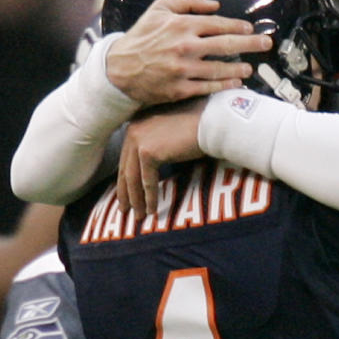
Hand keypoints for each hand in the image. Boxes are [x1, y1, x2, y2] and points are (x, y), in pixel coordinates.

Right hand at [106, 0, 271, 104]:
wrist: (118, 69)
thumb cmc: (141, 37)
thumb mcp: (158, 10)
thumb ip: (187, 2)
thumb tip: (215, 4)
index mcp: (181, 25)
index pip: (218, 24)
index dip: (238, 27)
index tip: (250, 29)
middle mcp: (185, 47)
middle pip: (227, 45)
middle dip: (251, 44)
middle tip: (266, 44)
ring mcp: (183, 69)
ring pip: (220, 68)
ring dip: (240, 68)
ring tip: (250, 68)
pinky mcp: (180, 89)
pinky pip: (209, 87)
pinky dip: (225, 85)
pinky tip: (237, 83)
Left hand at [117, 99, 205, 218]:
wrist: (213, 122)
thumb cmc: (200, 125)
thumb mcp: (173, 132)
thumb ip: (161, 143)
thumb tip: (157, 162)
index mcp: (137, 122)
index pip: (128, 156)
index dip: (126, 178)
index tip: (127, 194)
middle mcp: (133, 129)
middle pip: (126, 168)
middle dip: (126, 192)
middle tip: (126, 210)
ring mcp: (138, 140)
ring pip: (133, 177)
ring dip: (136, 200)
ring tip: (139, 216)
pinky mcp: (148, 152)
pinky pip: (147, 181)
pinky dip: (149, 198)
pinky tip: (152, 210)